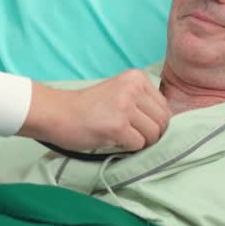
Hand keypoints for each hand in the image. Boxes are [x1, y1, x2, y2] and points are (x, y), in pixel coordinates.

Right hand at [18, 69, 169, 152]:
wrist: (56, 112)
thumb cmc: (87, 107)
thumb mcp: (119, 93)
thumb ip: (142, 102)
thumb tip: (168, 126)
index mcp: (136, 77)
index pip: (165, 108)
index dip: (154, 122)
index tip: (136, 124)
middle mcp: (132, 88)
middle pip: (163, 122)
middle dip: (151, 134)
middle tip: (130, 135)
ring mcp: (125, 106)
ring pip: (153, 135)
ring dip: (139, 142)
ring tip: (119, 136)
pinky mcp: (117, 125)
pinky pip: (138, 144)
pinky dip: (127, 147)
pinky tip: (111, 138)